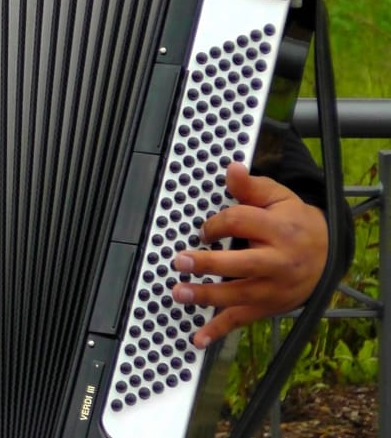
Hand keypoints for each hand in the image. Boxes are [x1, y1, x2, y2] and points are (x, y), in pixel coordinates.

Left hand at [171, 162, 327, 348]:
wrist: (327, 254)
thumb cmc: (293, 222)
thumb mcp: (277, 198)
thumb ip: (251, 186)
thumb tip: (231, 168)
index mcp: (280, 230)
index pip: (240, 223)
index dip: (216, 223)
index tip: (205, 229)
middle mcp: (278, 262)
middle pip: (241, 263)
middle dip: (209, 264)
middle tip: (181, 261)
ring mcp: (273, 289)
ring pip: (237, 294)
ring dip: (206, 296)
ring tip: (179, 292)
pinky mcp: (267, 307)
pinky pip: (241, 320)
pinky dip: (218, 331)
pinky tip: (198, 338)